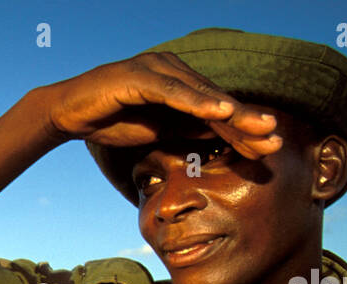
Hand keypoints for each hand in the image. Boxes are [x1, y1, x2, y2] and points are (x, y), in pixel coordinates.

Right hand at [43, 52, 282, 159]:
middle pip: (217, 101)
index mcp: (180, 88)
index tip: (268, 150)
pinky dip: (198, 101)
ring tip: (260, 127)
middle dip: (247, 122)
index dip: (242, 131)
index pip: (217, 112)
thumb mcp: (156, 131)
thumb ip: (184, 129)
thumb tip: (216, 135)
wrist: (69, 112)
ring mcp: (159, 71)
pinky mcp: (141, 76)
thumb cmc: (110, 120)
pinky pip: (175, 91)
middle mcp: (175, 73)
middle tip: (276, 139)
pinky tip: (221, 111)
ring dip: (232, 112)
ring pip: (203, 95)